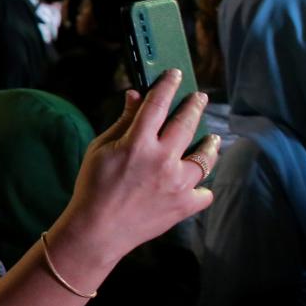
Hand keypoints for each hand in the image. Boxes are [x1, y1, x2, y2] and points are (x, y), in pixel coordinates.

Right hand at [64, 69, 219, 258]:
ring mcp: (177, 184)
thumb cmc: (93, 187)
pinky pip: (204, 192)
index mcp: (137, 144)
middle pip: (187, 124)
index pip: (157, 104)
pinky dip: (201, 186)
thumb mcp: (100, 149)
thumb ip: (123, 122)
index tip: (174, 74)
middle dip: (195, 106)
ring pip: (206, 158)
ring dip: (210, 145)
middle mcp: (162, 161)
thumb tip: (135, 96)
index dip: (167, 85)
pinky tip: (197, 182)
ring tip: (212, 139)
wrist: (97, 231)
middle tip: (199, 97)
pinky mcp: (184, 206)